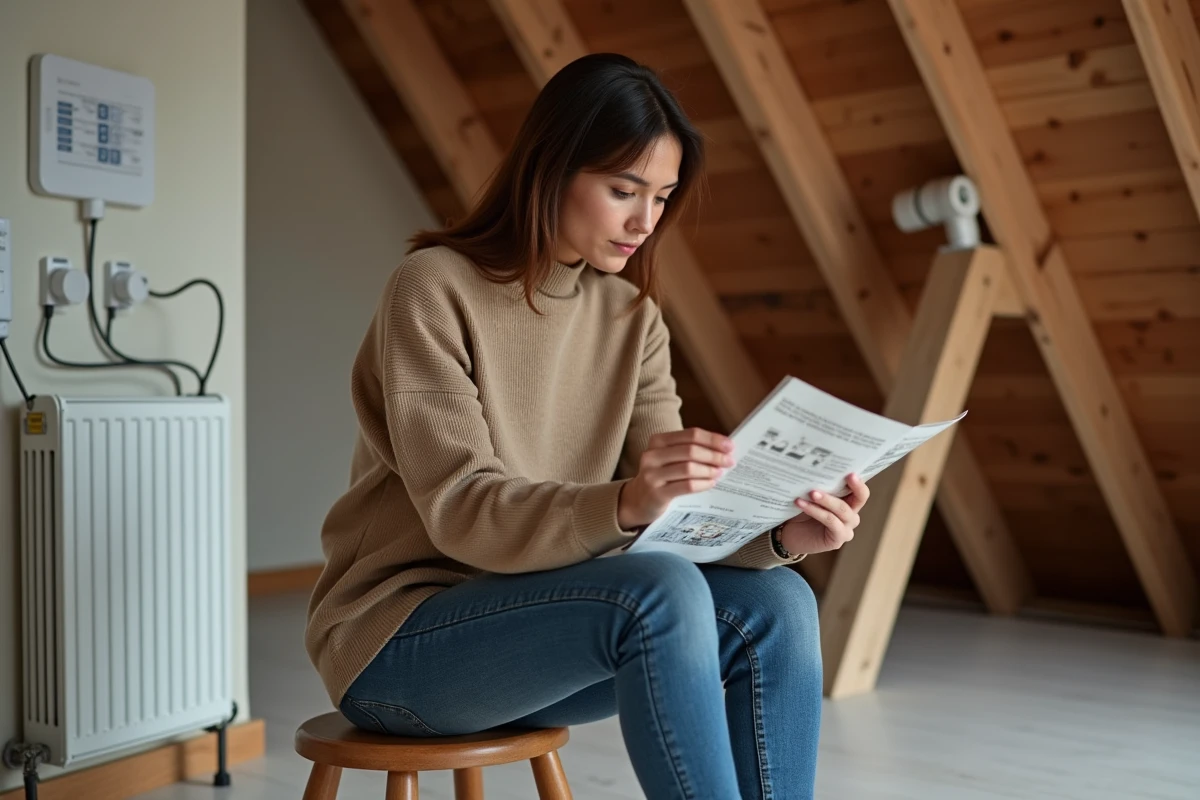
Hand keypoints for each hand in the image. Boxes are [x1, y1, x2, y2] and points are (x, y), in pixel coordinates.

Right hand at [618, 428, 734, 529]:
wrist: (638, 500)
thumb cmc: (661, 476)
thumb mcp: (670, 458)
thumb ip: (690, 450)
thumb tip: (723, 449)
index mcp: (658, 440)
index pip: (690, 434)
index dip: (712, 439)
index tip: (730, 446)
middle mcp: (652, 455)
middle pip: (690, 450)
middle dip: (714, 455)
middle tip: (729, 461)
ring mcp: (652, 475)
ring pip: (688, 468)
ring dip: (709, 470)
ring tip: (721, 473)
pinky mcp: (657, 493)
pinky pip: (685, 486)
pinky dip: (702, 484)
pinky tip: (711, 483)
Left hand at [779, 474, 869, 555]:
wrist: (788, 535)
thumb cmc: (800, 512)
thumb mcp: (812, 496)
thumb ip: (821, 485)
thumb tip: (818, 468)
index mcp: (849, 502)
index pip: (861, 490)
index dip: (859, 481)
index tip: (851, 471)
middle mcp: (852, 515)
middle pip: (859, 499)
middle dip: (851, 486)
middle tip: (837, 476)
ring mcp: (846, 528)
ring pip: (842, 509)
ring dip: (826, 499)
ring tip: (811, 492)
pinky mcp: (837, 539)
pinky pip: (830, 521)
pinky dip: (816, 511)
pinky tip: (801, 504)